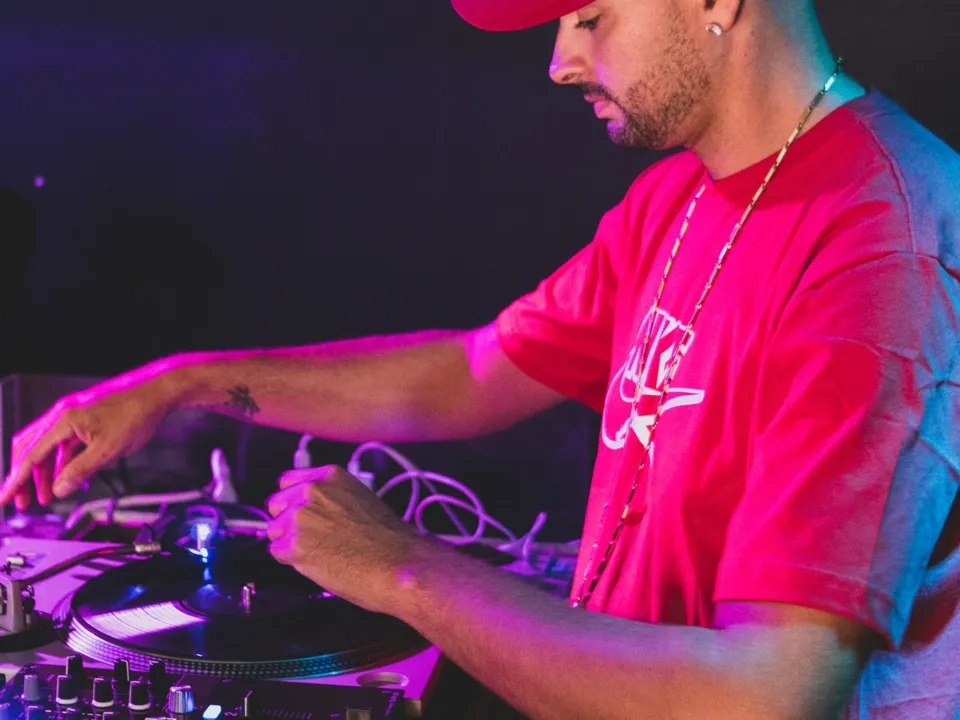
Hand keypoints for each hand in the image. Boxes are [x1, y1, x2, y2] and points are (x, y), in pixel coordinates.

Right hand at [0, 371, 177, 509]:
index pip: (31, 456)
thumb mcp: (108, 449)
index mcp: (64, 421)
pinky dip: (62, 462)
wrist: (157, 394)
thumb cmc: (137, 413)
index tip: (5, 498)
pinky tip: (69, 477)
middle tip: (22, 500)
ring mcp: (74, 418)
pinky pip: (65, 444)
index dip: (16, 480)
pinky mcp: (86, 421)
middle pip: (31, 449)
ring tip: (48, 495)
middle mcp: (64, 416)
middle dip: (25, 477)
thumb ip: (81, 470)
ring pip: (48, 448)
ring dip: (45, 472)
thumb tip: (59, 488)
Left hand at [266, 466, 426, 614]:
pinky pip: (277, 553)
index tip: (299, 511)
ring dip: (290, 543)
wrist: (398, 563)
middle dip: (288, 521)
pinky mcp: (294, 546)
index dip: (293, 500)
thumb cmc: (390, 539)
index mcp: (329, 477)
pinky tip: (318, 563)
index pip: (287, 481)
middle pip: (276, 504)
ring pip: (274, 531)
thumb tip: (314, 510)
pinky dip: (292, 562)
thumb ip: (332, 499)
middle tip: (311, 537)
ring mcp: (300, 518)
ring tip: (320, 552)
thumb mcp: (361, 499)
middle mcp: (311, 491)